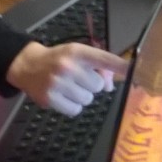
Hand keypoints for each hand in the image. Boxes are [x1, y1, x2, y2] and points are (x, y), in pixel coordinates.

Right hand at [6, 41, 127, 116]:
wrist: (27, 65)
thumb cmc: (58, 59)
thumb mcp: (77, 54)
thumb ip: (98, 66)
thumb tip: (110, 87)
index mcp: (77, 51)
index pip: (104, 59)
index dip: (120, 66)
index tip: (133, 71)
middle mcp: (67, 66)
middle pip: (98, 85)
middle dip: (92, 84)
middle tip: (79, 79)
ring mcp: (57, 83)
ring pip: (88, 99)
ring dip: (82, 95)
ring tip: (69, 87)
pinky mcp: (50, 99)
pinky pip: (76, 110)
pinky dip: (72, 106)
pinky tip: (63, 96)